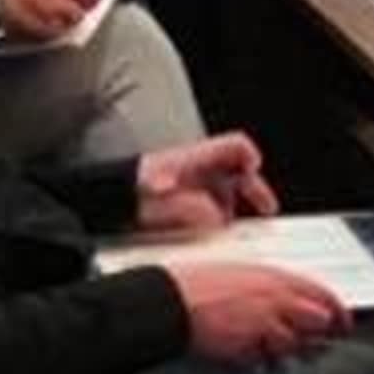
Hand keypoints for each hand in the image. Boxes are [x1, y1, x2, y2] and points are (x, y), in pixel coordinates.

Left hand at [134, 133, 276, 234]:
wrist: (107, 197)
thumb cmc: (130, 191)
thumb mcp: (166, 202)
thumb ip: (197, 209)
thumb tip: (219, 219)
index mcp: (196, 159)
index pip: (235, 146)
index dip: (249, 156)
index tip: (254, 171)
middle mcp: (197, 167)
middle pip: (237, 170)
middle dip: (253, 189)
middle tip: (266, 208)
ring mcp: (191, 180)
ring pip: (225, 188)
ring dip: (233, 204)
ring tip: (236, 225)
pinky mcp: (182, 195)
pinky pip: (211, 200)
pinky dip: (218, 212)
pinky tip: (214, 228)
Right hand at [171, 260, 347, 366]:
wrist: (170, 301)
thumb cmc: (199, 283)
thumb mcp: (243, 272)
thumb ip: (272, 286)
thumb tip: (292, 298)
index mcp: (276, 278)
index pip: (322, 294)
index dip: (338, 311)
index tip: (343, 323)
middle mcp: (276, 300)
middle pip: (316, 322)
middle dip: (317, 333)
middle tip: (314, 341)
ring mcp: (262, 325)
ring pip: (291, 344)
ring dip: (284, 348)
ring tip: (265, 344)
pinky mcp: (246, 347)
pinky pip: (262, 359)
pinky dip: (256, 358)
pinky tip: (243, 351)